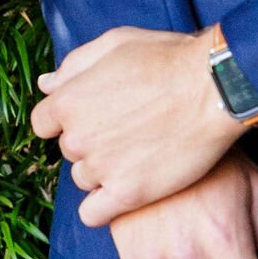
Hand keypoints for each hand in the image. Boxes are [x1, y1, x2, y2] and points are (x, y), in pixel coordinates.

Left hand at [31, 23, 239, 224]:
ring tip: (137, 155)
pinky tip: (124, 192)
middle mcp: (77, 138)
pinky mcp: (127, 194)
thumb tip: (46, 84)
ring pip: (84, 180)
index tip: (92, 117)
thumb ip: (74, 66)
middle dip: (90, 142)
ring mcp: (101, 168)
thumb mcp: (114, 44)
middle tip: (126, 130)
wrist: (214, 88)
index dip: (66, 120)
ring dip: (102, 172)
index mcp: (67, 101)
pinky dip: (103, 207)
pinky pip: (93, 214)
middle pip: (68, 151)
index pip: (43, 123)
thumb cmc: (167, 59)